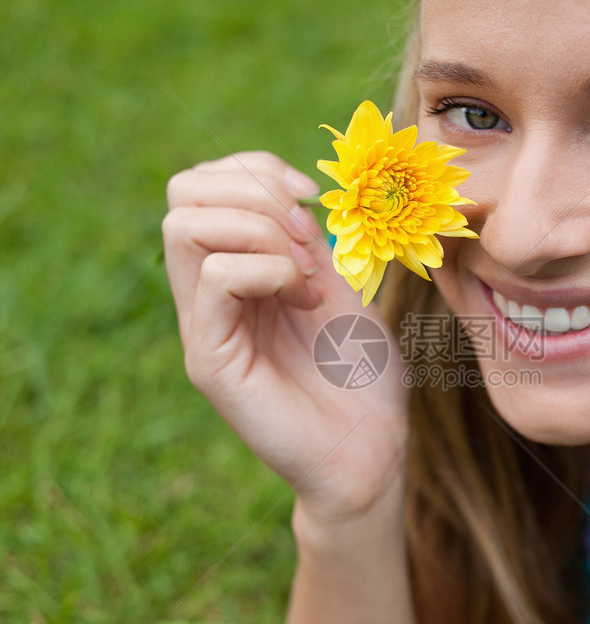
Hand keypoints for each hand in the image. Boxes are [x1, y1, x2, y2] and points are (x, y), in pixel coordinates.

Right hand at [162, 152, 408, 516]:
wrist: (372, 453)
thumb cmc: (362, 377)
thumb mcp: (341, 288)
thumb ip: (306, 241)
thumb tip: (287, 196)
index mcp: (234, 270)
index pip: (203, 185)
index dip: (255, 169)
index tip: (311, 200)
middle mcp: (207, 294)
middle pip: (183, 193)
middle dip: (254, 189)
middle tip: (306, 236)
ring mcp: (203, 326)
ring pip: (185, 226)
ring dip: (261, 230)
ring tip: (307, 274)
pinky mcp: (210, 360)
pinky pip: (215, 278)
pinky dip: (268, 269)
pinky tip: (305, 299)